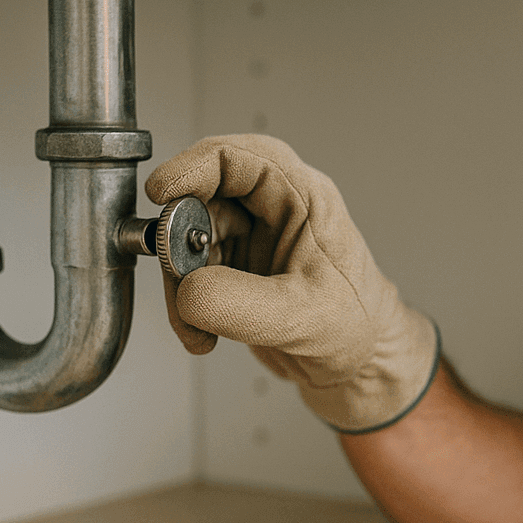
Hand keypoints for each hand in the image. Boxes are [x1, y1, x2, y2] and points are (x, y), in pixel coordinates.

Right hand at [145, 134, 437, 432]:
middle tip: (181, 279)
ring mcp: (252, 239)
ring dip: (182, 285)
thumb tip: (187, 290)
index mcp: (302, 197)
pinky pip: (191, 275)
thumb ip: (240, 303)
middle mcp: (274, 210)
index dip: (193, 168)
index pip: (237, 158)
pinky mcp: (235, 270)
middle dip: (179, 241)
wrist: (360, 365)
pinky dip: (187, 306)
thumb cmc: (358, 326)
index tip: (162, 193)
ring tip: (197, 324)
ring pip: (189, 239)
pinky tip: (203, 334)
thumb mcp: (302, 317)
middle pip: (202, 198)